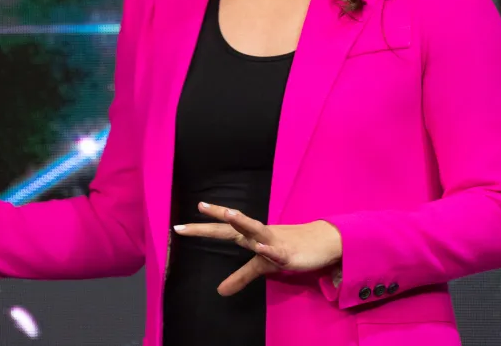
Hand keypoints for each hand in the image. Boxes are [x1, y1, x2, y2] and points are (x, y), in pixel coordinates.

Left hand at [173, 202, 342, 295]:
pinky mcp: (288, 253)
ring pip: (256, 230)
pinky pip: (277, 251)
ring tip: (228, 214)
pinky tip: (262, 246)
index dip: (202, 228)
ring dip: (242, 222)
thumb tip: (220, 291)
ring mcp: (273, 241)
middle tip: (197, 209)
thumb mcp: (262, 266)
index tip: (178, 227)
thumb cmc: (289, 249)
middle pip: (233, 226)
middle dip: (215, 218)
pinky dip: (269, 248)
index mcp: (251, 236)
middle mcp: (259, 234)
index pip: (223, 231)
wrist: (322, 243)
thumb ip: (240, 277)